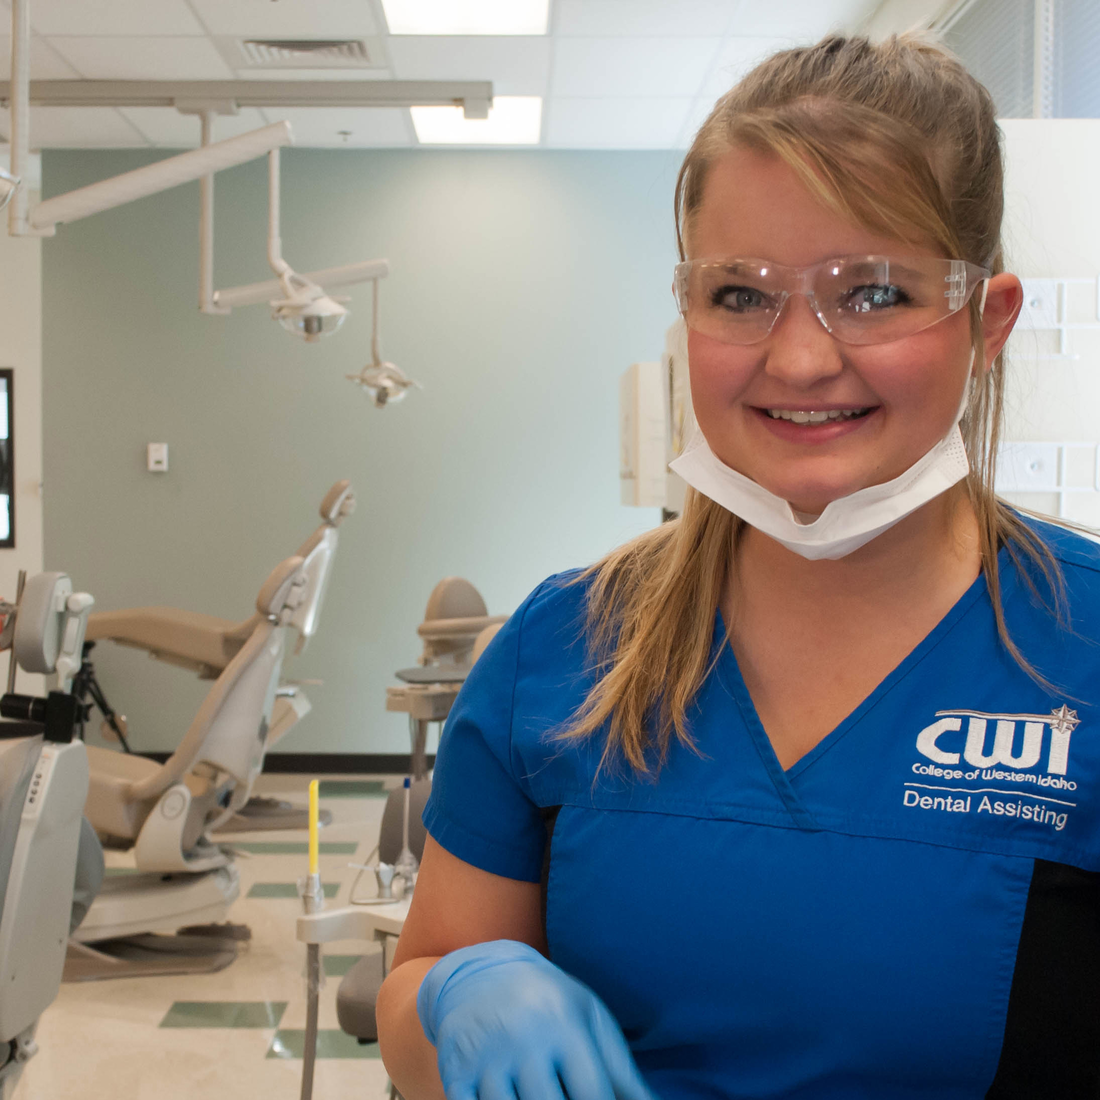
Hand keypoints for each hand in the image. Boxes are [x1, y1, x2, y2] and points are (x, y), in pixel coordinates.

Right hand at [417, 939, 654, 1099]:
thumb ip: (622, 1072)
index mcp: (564, 1024)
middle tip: (563, 1098)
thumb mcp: (589, 1020)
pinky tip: (511, 1098)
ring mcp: (486, 1056)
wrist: (480, 974)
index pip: (593, 1094)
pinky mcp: (455, 1070)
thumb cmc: (549, 1003)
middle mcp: (524, 1038)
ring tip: (538, 1095)